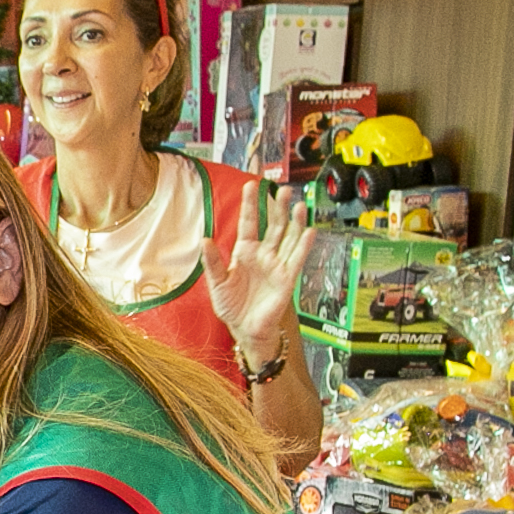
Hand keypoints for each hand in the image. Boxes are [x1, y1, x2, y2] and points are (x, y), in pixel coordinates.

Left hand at [204, 182, 315, 360]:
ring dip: (296, 222)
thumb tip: (204, 239)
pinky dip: (303, 245)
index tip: (252, 185)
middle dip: (279, 207)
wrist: (245, 328)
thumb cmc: (231, 306)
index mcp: (245, 252)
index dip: (251, 204)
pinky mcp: (287, 278)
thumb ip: (212, 261)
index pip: (249, 223)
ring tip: (300, 205)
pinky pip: (297, 259)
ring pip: (290, 238)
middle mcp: (263, 254)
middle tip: (283, 189)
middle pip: (274, 225)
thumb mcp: (216, 282)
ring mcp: (277, 264)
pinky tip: (309, 231)